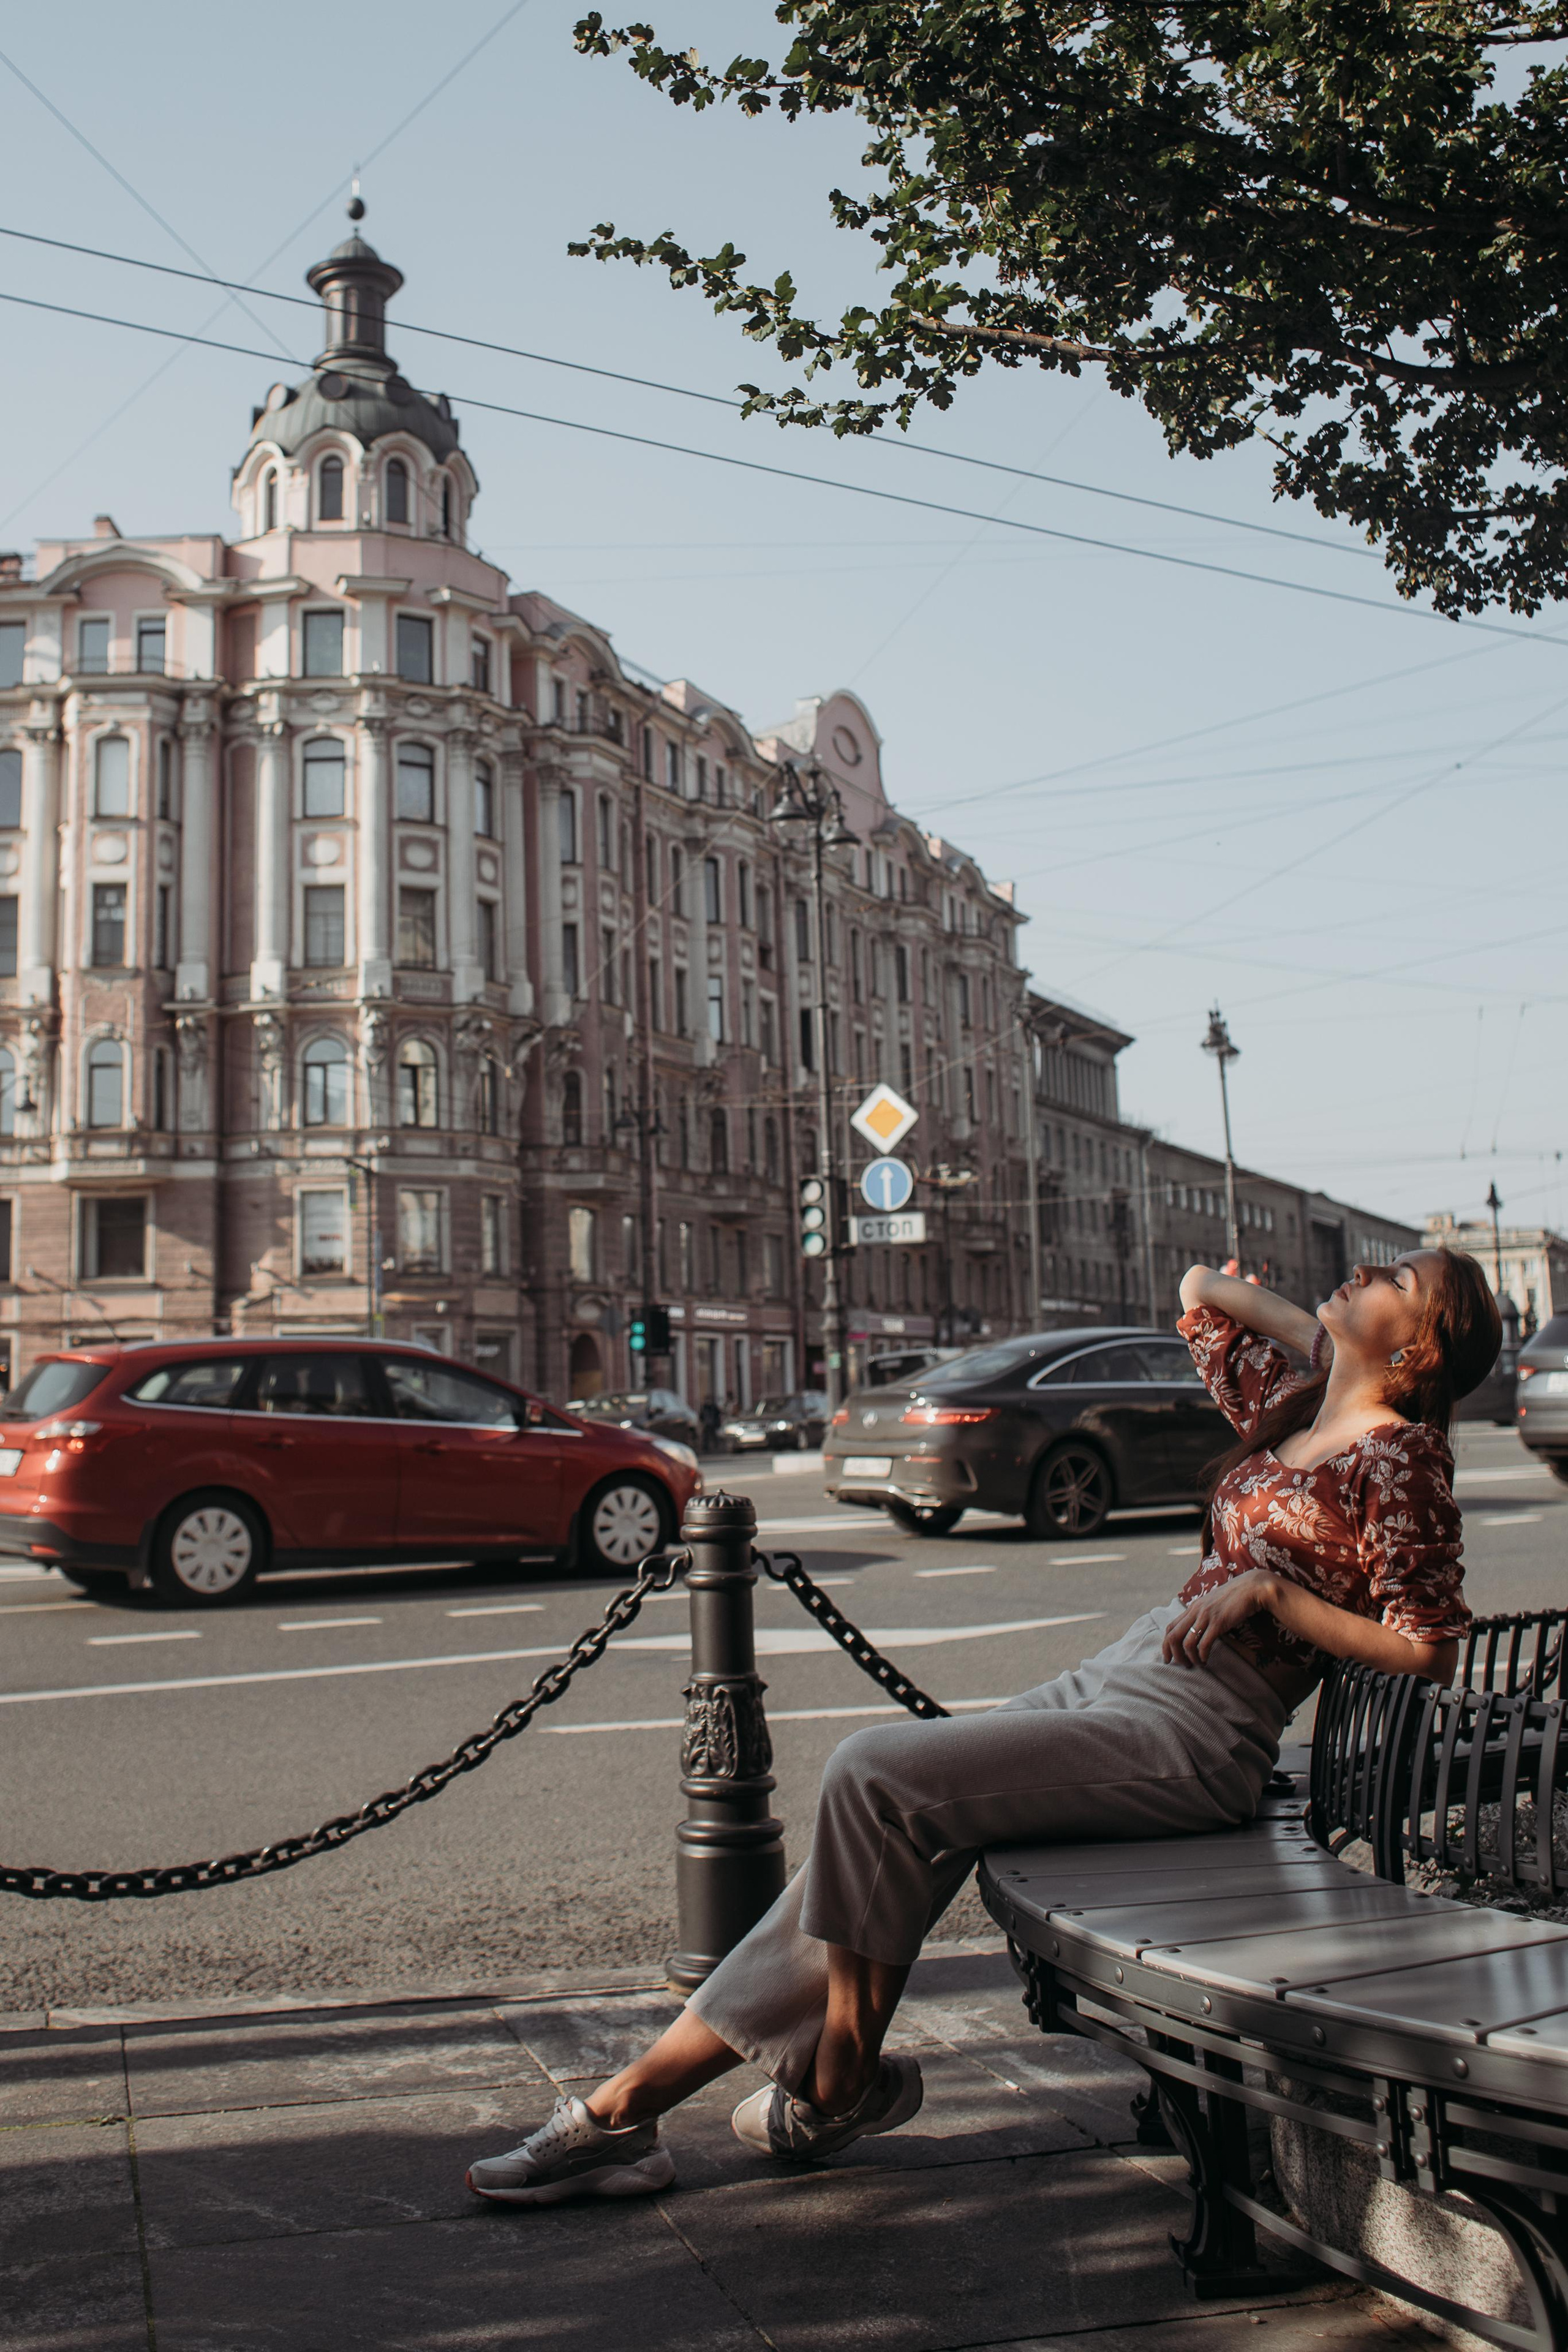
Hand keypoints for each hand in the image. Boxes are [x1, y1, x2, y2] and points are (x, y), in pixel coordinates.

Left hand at [1161, 1570, 1277, 1666]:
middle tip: (1182, 1665)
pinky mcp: (1218, 1622)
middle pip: (1173, 1636)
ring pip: (1187, 1642)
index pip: (1170, 1627)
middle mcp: (1196, 1611)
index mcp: (1193, 1607)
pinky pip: (1204, 1643)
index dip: (1165, 1644)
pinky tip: (1206, 1660)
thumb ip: (1203, 1614)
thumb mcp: (1213, 1604)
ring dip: (1189, 1657)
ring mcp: (1206, 1616)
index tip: (1168, 1657)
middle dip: (1173, 1654)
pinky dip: (1202, 1655)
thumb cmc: (1234, 1598)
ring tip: (1197, 1664)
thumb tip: (1198, 1630)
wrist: (1250, 1588)